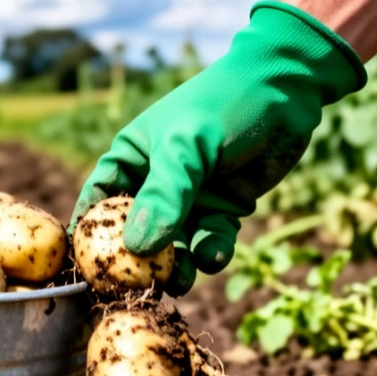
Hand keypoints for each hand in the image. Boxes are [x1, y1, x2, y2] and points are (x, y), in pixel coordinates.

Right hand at [68, 1, 365, 295]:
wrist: (287, 88)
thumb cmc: (224, 105)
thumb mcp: (188, 148)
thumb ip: (164, 196)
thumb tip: (136, 247)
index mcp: (132, 158)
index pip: (99, 200)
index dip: (90, 233)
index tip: (89, 266)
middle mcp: (156, 181)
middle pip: (135, 231)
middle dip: (137, 260)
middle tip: (139, 287)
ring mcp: (190, 197)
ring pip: (174, 244)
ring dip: (176, 265)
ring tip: (182, 281)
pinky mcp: (223, 208)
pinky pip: (209, 239)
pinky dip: (211, 251)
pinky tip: (214, 254)